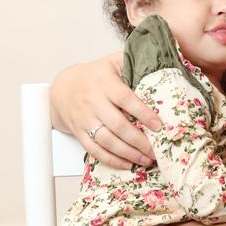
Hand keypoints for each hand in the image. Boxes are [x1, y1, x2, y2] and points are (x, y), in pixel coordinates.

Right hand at [49, 53, 161, 168]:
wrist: (64, 87)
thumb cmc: (96, 75)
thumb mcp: (114, 62)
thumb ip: (134, 63)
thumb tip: (161, 63)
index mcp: (104, 82)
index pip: (125, 99)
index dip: (143, 113)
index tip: (159, 125)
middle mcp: (93, 102)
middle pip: (117, 125)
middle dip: (139, 140)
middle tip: (156, 149)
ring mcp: (85, 119)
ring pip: (107, 141)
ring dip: (129, 153)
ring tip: (147, 159)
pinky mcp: (79, 133)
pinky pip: (95, 150)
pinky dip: (112, 160)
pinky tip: (128, 163)